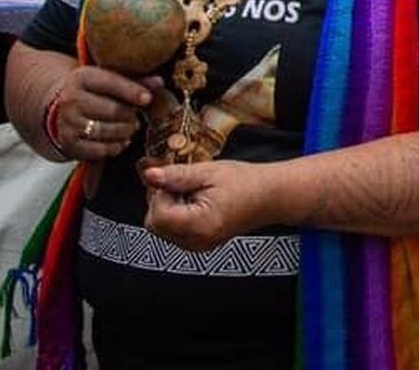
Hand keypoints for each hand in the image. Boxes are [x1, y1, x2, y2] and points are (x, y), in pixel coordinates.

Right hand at [50, 66, 156, 161]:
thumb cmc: (94, 91)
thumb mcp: (110, 79)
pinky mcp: (68, 144)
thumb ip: (135, 81)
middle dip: (131, 114)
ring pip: (108, 131)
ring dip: (126, 131)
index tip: (148, 99)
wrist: (60, 108)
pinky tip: (121, 140)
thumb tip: (159, 82)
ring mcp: (67, 123)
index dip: (133, 92)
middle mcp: (71, 100)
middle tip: (135, 115)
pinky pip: (100, 150)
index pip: (112, 83)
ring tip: (131, 127)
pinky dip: (116, 146)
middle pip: (113, 110)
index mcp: (82, 78)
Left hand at [141, 159, 273, 252]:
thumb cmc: (245, 182)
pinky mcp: (198, 245)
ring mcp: (196, 246)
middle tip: (187, 185)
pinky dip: (176, 216)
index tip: (180, 181)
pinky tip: (196, 204)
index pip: (157, 215)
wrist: (270, 196)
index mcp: (199, 225)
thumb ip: (176, 176)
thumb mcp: (209, 172)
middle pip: (154, 224)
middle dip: (162, 201)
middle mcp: (195, 242)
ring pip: (161, 228)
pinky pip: (173, 232)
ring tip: (194, 194)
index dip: (162, 194)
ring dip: (169, 208)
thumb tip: (148, 175)